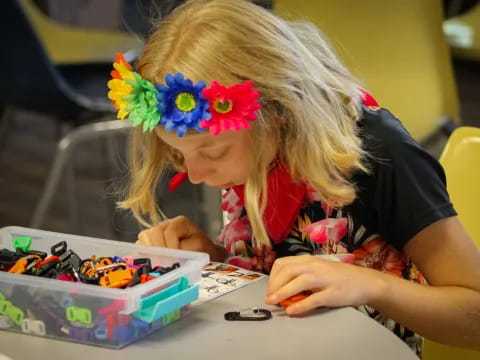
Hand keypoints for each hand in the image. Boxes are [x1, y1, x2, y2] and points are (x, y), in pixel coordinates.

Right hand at [136, 215, 226, 260]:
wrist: (203, 254)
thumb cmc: (202, 250)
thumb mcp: (198, 247)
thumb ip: (184, 249)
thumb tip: (170, 255)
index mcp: (180, 222)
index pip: (169, 231)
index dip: (171, 246)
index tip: (176, 258)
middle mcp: (166, 224)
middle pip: (153, 232)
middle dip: (159, 249)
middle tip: (165, 262)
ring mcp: (156, 231)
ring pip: (144, 237)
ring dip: (151, 251)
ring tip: (160, 262)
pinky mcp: (149, 241)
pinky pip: (140, 245)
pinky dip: (145, 254)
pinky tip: (153, 262)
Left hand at [264, 255, 385, 314]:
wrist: (365, 281)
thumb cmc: (339, 277)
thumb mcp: (318, 269)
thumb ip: (302, 274)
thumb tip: (281, 287)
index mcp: (309, 260)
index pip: (283, 263)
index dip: (273, 276)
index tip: (270, 288)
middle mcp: (314, 266)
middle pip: (287, 271)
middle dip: (274, 285)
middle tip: (269, 298)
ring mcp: (324, 279)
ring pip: (297, 283)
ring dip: (282, 293)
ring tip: (273, 303)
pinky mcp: (332, 293)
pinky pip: (313, 300)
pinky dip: (300, 306)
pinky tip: (291, 311)